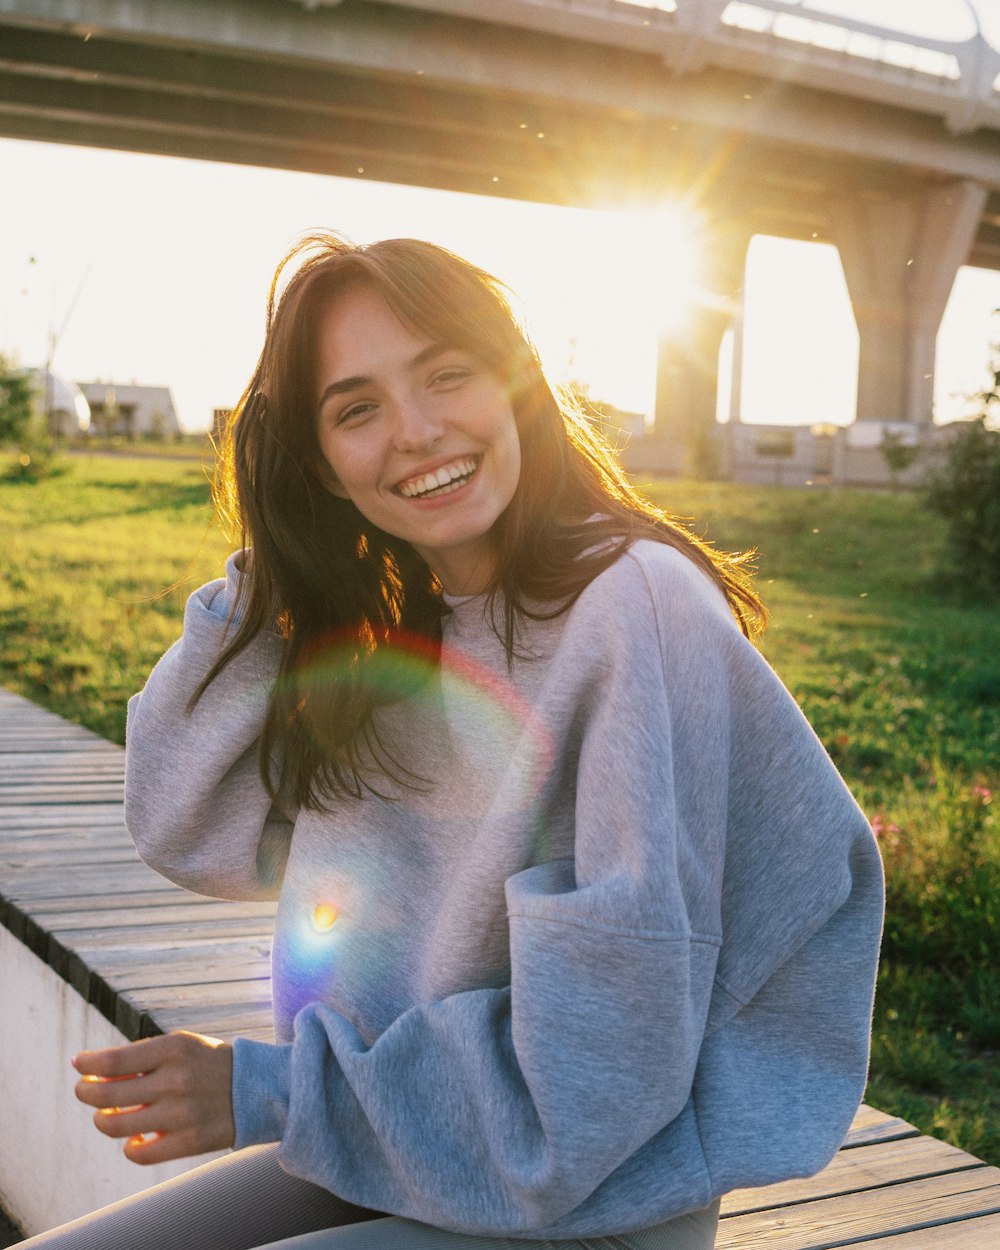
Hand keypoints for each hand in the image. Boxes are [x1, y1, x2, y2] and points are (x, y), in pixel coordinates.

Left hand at [73, 1030, 234, 1164]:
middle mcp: (176, 1080)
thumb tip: (94, 1073)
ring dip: (102, 1120)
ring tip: (108, 1114)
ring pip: (115, 1126)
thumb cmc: (208, 1064)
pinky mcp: (189, 1142)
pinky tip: (135, 1138)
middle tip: (85, 1090)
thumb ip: (141, 1059)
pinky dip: (130, 1147)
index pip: (114, 1060)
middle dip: (86, 1092)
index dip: (87, 1064)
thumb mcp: (181, 1046)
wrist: (259, 1087)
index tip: (78, 1064)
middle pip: (106, 1095)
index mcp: (174, 1048)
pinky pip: (139, 1154)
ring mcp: (182, 1114)